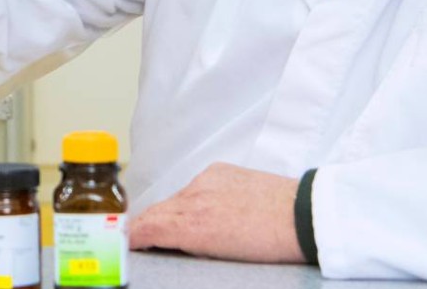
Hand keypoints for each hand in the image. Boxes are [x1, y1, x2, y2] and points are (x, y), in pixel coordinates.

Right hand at [128, 162, 304, 264]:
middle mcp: (193, 199)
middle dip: (146, 225)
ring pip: (175, 198)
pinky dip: (194, 197)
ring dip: (173, 211)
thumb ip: (187, 245)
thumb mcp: (219, 255)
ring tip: (186, 226)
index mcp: (191, 225)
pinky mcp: (218, 170)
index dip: (131, 236)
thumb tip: (165, 243)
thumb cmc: (268, 244)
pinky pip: (194, 184)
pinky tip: (209, 208)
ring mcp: (205, 180)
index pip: (145, 227)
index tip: (125, 242)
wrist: (302, 216)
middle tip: (142, 237)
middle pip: (154, 211)